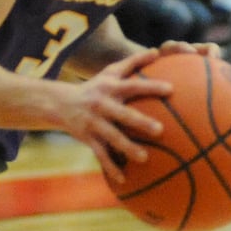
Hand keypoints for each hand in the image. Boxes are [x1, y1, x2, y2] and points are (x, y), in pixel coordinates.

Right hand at [58, 48, 171, 183]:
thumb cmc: (96, 87)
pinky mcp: (87, 139)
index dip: (151, 87)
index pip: (133, 86)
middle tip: (160, 130)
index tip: (171, 89)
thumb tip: (157, 50)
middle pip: (123, 114)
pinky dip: (111, 168)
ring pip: (111, 138)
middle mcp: (102, 105)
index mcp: (111, 88)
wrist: (60, 103)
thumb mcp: (110, 72)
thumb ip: (133, 62)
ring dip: (127, 148)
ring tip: (144, 158)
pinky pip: (100, 155)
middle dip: (140, 122)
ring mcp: (94, 123)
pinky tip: (124, 180)